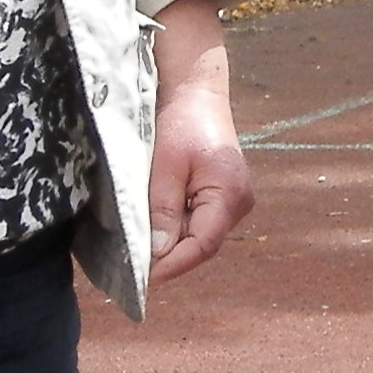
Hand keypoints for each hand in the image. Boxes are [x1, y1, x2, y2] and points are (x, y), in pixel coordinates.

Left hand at [144, 1, 249, 283]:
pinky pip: (198, 223)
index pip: (203, 245)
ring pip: (199, 236)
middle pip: (202, 245)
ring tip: (139, 252)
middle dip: (170, 258)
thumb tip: (157, 253)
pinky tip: (153, 230)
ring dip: (172, 244)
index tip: (142, 279)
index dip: (173, 265)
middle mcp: (239, 204)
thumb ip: (163, 210)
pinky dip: (176, 229)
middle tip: (133, 270)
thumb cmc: (182, 122)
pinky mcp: (222, 197)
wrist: (196, 92)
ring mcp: (233, 202)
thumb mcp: (166, 165)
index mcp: (230, 195)